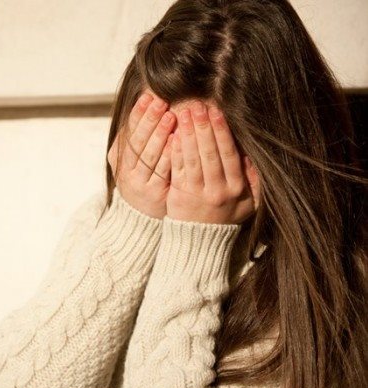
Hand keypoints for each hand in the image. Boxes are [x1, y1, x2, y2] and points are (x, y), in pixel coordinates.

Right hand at [107, 91, 175, 218]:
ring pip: (147, 154)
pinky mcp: (153, 193)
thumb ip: (137, 137)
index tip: (148, 96)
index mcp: (119, 157)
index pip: (128, 130)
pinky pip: (161, 171)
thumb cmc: (142, 179)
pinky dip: (168, 155)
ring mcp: (139, 182)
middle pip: (137, 140)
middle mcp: (125, 169)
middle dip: (149, 119)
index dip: (137, 113)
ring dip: (159, 134)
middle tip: (161, 102)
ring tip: (170, 117)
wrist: (141, 216)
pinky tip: (176, 142)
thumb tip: (147, 104)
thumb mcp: (132, 159)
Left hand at [167, 100, 259, 223]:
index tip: (217, 112)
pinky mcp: (179, 194)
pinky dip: (176, 151)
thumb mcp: (248, 203)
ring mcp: (197, 193)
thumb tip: (252, 154)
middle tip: (198, 106)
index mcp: (236, 188)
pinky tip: (173, 135)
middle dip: (204, 128)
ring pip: (193, 159)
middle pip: (210, 154)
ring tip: (184, 113)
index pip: (230, 155)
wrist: (200, 241)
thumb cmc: (224, 216)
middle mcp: (218, 190)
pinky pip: (178, 169)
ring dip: (188, 134)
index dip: (222, 132)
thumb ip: (253, 179)